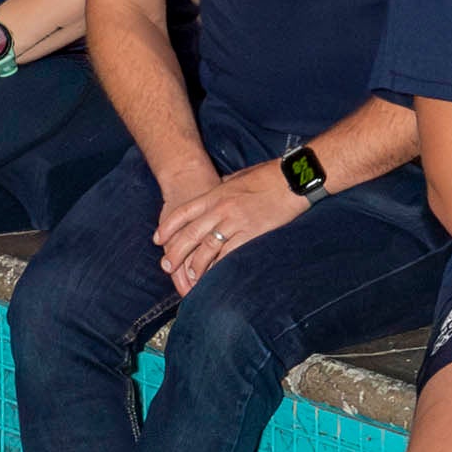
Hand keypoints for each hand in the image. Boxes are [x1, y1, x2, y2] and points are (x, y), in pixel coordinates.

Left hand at [151, 159, 303, 295]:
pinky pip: (230, 254)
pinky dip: (219, 266)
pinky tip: (214, 275)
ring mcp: (236, 222)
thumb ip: (222, 189)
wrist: (293, 178)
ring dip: (195, 264)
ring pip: (207, 248)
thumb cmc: (268, 175)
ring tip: (189, 275)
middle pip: (190, 234)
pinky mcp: (252, 233)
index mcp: (216, 194)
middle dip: (175, 252)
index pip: (183, 212)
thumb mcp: (238, 177)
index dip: (168, 228)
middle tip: (166, 265)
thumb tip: (212, 193)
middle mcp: (221, 209)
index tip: (158, 240)